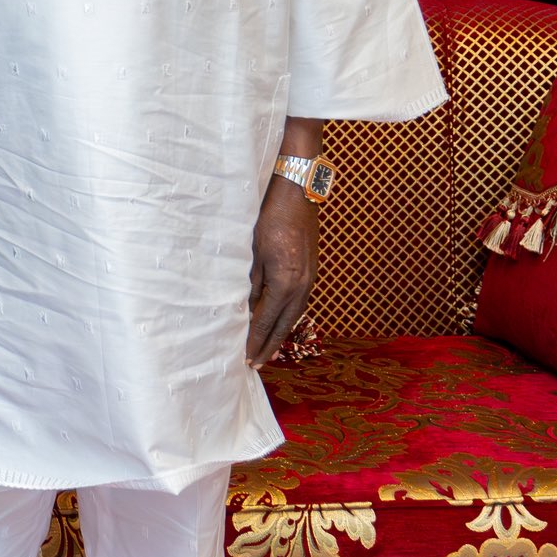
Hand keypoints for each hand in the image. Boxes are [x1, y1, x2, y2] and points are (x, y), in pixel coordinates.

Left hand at [246, 176, 317, 366]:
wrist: (297, 192)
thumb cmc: (269, 217)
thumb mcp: (253, 250)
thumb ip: (251, 281)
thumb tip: (245, 307)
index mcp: (285, 282)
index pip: (266, 320)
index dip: (255, 340)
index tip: (245, 358)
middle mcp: (302, 286)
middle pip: (284, 325)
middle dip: (269, 346)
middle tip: (256, 364)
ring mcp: (310, 279)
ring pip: (294, 316)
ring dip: (280, 334)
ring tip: (267, 350)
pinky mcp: (311, 271)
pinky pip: (299, 302)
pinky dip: (288, 317)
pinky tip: (280, 321)